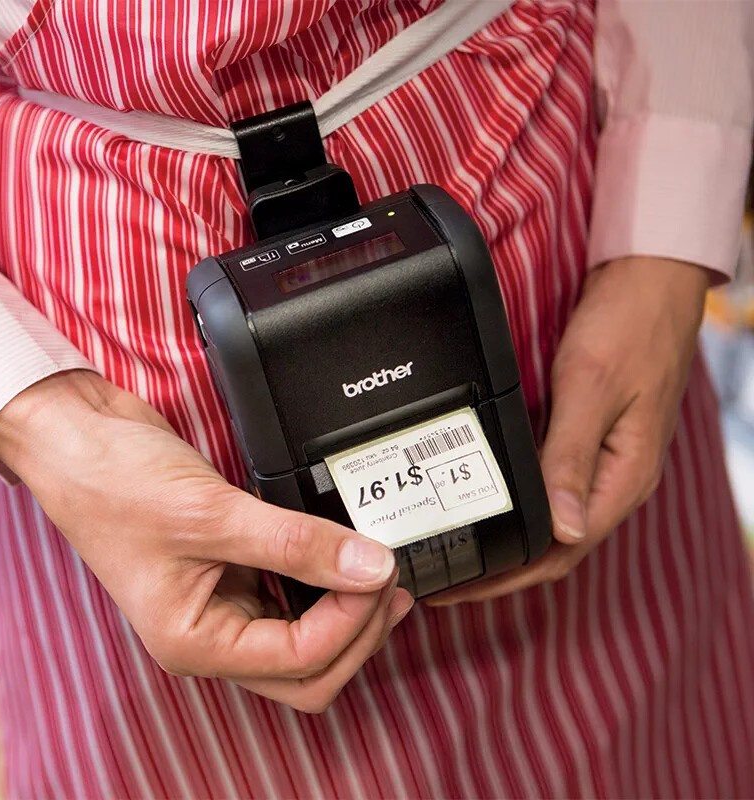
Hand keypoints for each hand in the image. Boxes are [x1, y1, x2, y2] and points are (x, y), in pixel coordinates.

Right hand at [0, 370, 413, 711]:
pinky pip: (294, 593)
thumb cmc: (114, 484)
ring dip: (349, 613)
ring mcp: (225, 599)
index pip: (299, 661)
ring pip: (306, 638)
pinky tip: (347, 558)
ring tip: (381, 574)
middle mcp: (212, 630)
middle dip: (358, 632)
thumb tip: (369, 566)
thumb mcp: (212, 515)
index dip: (349, 620)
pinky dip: (327, 584)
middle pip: (309, 668)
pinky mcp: (236, 565)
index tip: (377, 571)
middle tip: (389, 582)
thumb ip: (296, 544)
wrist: (81, 439)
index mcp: (196, 640)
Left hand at [428, 256, 709, 604]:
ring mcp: (605, 461)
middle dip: (501, 572)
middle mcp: (615, 478)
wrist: (649, 282)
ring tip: (462, 553)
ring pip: (553, 523)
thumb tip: (560, 530)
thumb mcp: (592, 390)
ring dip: (511, 545)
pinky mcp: (592, 441)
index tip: (459, 588)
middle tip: (446, 579)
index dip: (507, 577)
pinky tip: (493, 506)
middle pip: (554, 548)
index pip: (560, 552)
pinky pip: (554, 489)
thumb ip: (571, 458)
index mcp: (622, 477)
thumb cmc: (629, 327)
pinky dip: (522, 508)